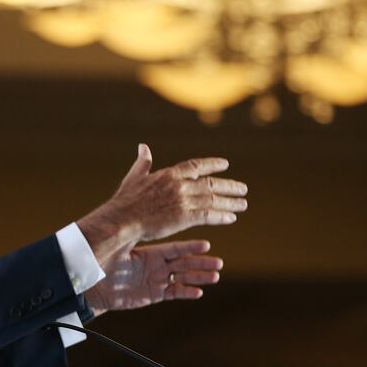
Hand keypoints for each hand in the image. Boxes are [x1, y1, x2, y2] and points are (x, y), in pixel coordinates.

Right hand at [77, 144, 247, 264]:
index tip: (225, 164)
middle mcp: (180, 185)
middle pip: (211, 183)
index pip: (197, 166)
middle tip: (243, 189)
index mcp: (169, 174)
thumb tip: (143, 146)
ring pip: (213, 200)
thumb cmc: (125, 201)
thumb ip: (143, 162)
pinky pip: (209, 215)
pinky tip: (231, 218)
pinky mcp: (184, 217)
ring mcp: (183, 201)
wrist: (123, 219)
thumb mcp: (135, 177)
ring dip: (230, 202)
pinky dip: (221, 216)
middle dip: (229, 186)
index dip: (212, 164)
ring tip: (243, 204)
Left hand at [85, 239, 221, 316]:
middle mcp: (156, 266)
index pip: (175, 249)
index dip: (190, 247)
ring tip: (215, 276)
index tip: (207, 244)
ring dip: (199, 278)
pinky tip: (199, 292)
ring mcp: (156, 281)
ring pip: (182, 278)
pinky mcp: (153, 295)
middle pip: (183, 263)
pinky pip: (173, 293)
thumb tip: (136, 210)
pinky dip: (186, 292)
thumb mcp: (120, 246)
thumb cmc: (104, 262)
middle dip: (201, 263)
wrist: (94, 283)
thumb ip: (132, 231)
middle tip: (219, 262)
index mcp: (150, 253)